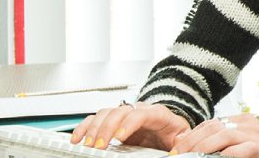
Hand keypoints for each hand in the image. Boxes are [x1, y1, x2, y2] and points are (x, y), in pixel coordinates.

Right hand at [70, 102, 189, 149]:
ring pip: (104, 113)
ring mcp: (124, 114)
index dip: (128, 124)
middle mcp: (138, 110)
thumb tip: (180, 148)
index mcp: (157, 113)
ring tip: (87, 144)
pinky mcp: (114, 121)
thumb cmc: (174, 131)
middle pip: (118, 112)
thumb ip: (180, 141)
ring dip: (93, 128)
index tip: (120, 137)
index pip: (140, 114)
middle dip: (106, 129)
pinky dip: (84, 127)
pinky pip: (96, 119)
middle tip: (99, 146)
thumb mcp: (181, 136)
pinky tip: (78, 138)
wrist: (170, 126)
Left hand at [170, 114, 258, 157]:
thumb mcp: (241, 144)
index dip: (190, 136)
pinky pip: (244, 147)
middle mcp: (246, 123)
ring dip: (204, 147)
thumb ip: (222, 144)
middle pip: (212, 127)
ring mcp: (256, 134)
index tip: (176, 150)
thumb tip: (194, 150)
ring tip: (191, 157)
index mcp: (239, 120)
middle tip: (177, 155)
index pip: (208, 123)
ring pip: (224, 134)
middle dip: (191, 142)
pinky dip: (229, 153)